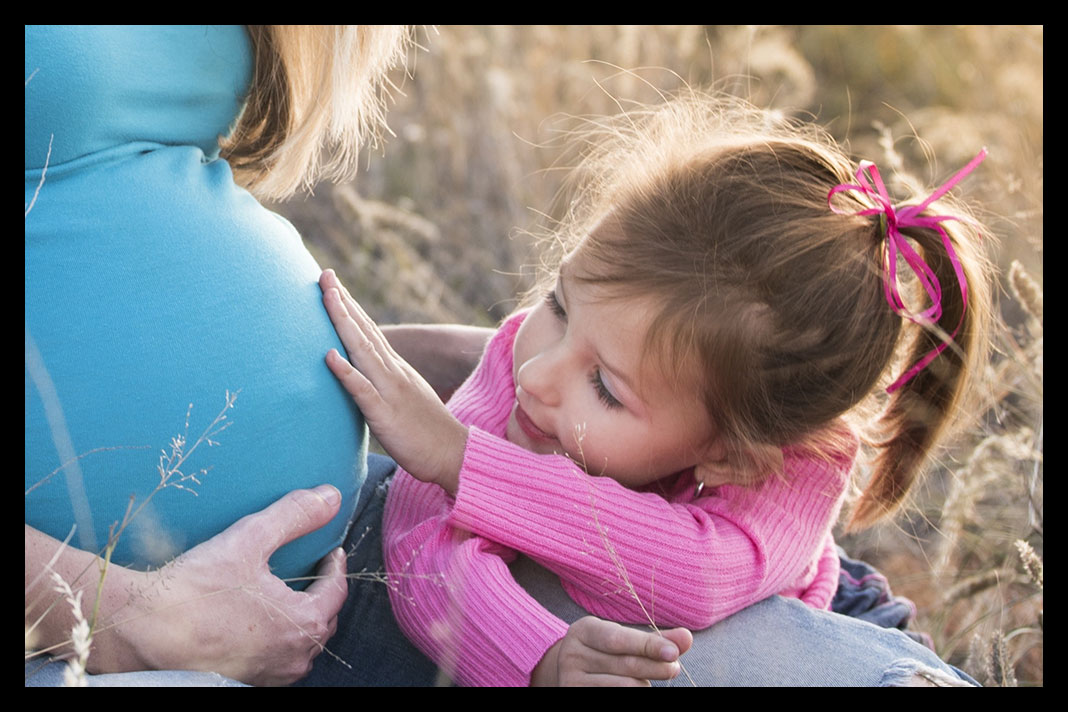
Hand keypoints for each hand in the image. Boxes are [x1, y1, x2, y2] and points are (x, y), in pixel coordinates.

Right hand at [88, 486, 348, 685]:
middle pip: (323, 622)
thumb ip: (294, 515)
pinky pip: (273, 661)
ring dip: (300, 622)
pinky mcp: (241, 683)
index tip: (330, 551)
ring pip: (299, 647)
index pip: (336, 592)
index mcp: (303, 623)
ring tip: (286, 597)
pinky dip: (275, 641)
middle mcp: (292, 658)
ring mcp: (267, 676)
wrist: (140, 632)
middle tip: (312, 571)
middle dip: (322, 595)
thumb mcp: (250, 539)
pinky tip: (255, 624)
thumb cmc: (195, 589)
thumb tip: (332, 496)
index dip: (335, 567)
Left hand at [320, 269, 466, 493]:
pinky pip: (363, 391)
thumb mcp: (403, 398)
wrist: (454, 454)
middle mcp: (393, 372)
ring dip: (343, 322)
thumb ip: (383, 382)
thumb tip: (362, 373)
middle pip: (364, 331)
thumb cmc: (426, 432)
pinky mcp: (386, 415)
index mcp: (395, 369)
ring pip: (363, 350)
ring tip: (326, 297)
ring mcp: (390, 391)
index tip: (331, 283)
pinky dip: (346, 372)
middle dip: (342, 301)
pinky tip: (329, 356)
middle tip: (323, 274)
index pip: (369, 331)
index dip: (349, 306)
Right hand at [531, 616, 692, 686]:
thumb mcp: (623, 639)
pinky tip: (640, 687)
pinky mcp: (575, 695)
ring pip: (622, 686)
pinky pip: (613, 697)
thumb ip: (653, 640)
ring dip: (643, 685)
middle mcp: (571, 655)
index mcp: (583, 631)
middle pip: (624, 665)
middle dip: (655, 667)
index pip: (618, 639)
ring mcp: (571, 681)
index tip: (674, 653)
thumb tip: (687, 637)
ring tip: (647, 681)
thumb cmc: (606, 652)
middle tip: (674, 669)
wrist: (572, 672)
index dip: (647, 646)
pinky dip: (635, 693)